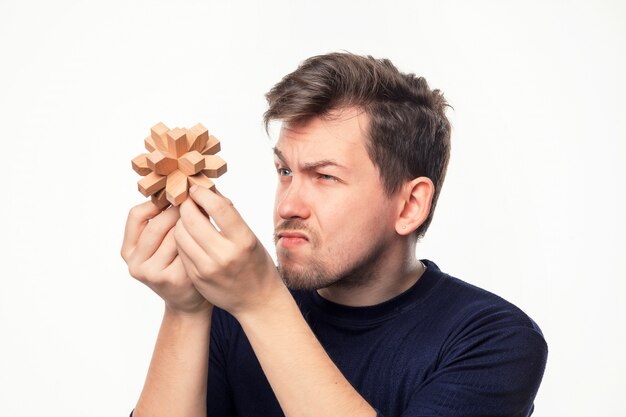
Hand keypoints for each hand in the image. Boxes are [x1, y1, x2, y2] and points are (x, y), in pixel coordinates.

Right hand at [121, 201, 210, 314]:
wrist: (190, 299)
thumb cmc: (178, 263)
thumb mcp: (162, 243)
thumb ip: (163, 220)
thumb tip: (179, 184)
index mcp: (127, 249)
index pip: (136, 215)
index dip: (157, 202)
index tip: (176, 195)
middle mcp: (135, 263)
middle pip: (156, 224)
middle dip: (178, 210)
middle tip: (195, 201)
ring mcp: (152, 273)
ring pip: (173, 235)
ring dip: (190, 223)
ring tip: (203, 216)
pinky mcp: (172, 279)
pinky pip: (187, 249)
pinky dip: (198, 240)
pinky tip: (207, 237)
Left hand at [175, 186, 282, 316]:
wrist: (257, 299)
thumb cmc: (256, 262)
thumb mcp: (249, 236)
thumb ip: (229, 215)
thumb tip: (209, 190)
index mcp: (243, 240)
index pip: (218, 207)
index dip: (202, 193)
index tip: (196, 188)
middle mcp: (225, 255)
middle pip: (192, 218)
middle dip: (186, 205)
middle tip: (187, 200)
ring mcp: (208, 268)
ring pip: (180, 233)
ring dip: (181, 221)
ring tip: (187, 217)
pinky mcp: (197, 277)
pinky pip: (180, 249)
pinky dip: (181, 237)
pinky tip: (187, 234)